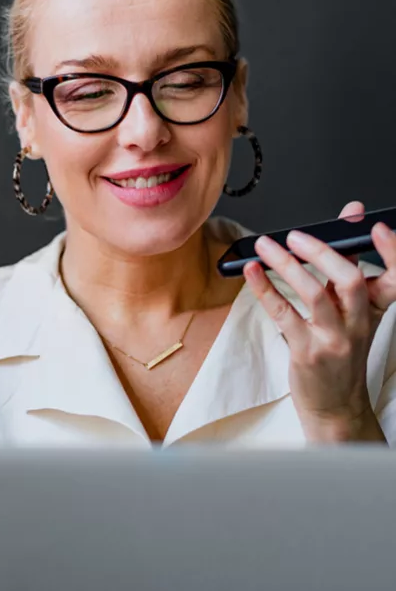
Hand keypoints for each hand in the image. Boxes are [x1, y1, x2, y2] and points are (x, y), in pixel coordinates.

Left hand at [244, 201, 395, 441]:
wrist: (335, 407)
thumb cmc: (338, 357)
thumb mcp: (350, 318)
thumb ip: (342, 276)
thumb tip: (340, 233)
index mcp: (370, 312)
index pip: (392, 278)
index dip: (390, 250)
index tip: (373, 225)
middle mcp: (356, 325)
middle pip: (347, 280)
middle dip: (321, 251)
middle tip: (296, 236)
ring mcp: (332, 340)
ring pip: (312, 293)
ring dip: (285, 264)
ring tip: (265, 246)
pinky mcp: (306, 352)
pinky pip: (283, 313)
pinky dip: (265, 288)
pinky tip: (252, 272)